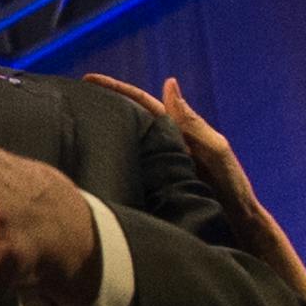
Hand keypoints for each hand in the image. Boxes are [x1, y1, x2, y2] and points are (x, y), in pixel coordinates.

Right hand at [83, 74, 264, 237]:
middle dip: (102, 109)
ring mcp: (158, 167)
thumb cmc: (232, 186)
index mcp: (178, 131)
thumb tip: (168, 82)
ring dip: (101, 138)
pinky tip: (92, 168)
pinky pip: (128, 172)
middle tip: (69, 101)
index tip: (88, 79)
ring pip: (125, 146)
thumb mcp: (214, 150)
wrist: (236, 225)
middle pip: (128, 122)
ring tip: (71, 130)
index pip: (142, 104)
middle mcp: (164, 146)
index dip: (117, 90)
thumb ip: (191, 121)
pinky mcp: (154, 188)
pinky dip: (111, 166)